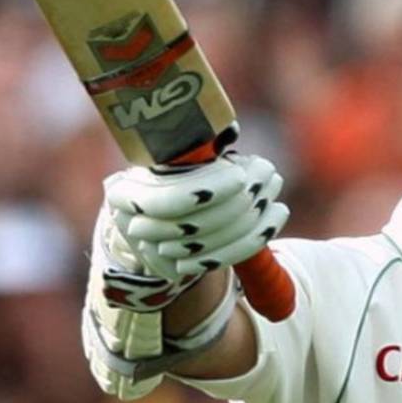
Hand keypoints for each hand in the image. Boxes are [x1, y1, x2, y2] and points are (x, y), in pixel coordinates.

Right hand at [100, 153, 288, 299]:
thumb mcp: (173, 156)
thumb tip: (230, 133)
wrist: (153, 213)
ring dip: (251, 220)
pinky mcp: (173, 269)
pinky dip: (253, 239)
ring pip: (209, 245)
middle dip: (237, 203)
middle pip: (192, 225)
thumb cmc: (169, 173)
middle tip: (269, 177)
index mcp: (125, 193)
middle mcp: (131, 227)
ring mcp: (150, 253)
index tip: (242, 175)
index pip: (167, 200)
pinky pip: (220, 258)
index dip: (208, 190)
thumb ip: (196, 147)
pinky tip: (277, 214)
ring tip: (274, 192)